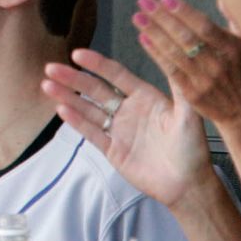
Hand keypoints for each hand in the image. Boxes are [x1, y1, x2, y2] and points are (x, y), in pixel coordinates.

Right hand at [43, 49, 208, 209]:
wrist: (189, 186)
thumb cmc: (193, 149)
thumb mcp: (189, 114)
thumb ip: (178, 86)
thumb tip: (172, 55)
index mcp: (145, 97)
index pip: (116, 75)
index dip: (96, 64)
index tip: (77, 53)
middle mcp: (128, 110)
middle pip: (95, 90)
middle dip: (73, 78)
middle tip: (52, 68)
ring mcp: (118, 130)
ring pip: (88, 109)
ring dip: (68, 97)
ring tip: (47, 85)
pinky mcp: (112, 149)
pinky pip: (91, 133)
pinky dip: (76, 122)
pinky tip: (61, 110)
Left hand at [133, 0, 240, 130]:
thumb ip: (234, 20)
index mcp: (233, 48)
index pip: (205, 27)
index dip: (184, 12)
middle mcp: (219, 64)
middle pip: (185, 38)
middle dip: (162, 18)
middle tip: (144, 1)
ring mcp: (205, 80)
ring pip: (175, 53)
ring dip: (153, 33)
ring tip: (138, 17)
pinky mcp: (193, 93)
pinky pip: (170, 70)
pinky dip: (155, 54)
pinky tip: (143, 38)